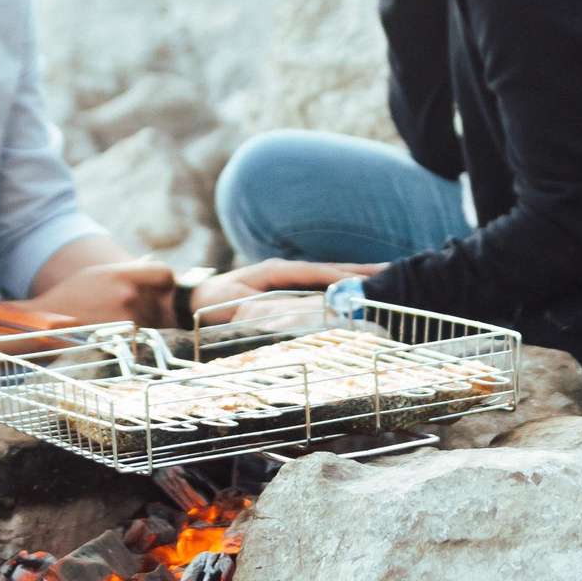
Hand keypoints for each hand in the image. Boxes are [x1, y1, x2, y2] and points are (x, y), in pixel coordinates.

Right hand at [25, 259, 174, 328]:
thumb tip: (151, 260)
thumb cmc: (76, 293)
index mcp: (122, 274)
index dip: (165, 279)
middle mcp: (129, 294)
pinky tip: (113, 322)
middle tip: (126, 301)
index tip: (160, 284)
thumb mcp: (101, 274)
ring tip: (114, 311)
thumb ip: (129, 269)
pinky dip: (133, 326)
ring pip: (151, 314)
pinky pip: (140, 328)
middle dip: (149, 298)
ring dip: (141, 314)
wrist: (52, 318)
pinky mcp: (123, 334)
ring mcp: (128, 316)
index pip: (164, 273)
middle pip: (157, 296)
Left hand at [191, 259, 376, 322]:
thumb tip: (293, 311)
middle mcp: (284, 270)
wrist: (190, 300)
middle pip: (329, 269)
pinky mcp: (284, 285)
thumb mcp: (237, 305)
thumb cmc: (211, 305)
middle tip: (391, 273)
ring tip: (382, 278)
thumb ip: (267, 307)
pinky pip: (317, 283)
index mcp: (277, 271)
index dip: (347, 274)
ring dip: (353, 276)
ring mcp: (285, 277)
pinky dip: (338, 284)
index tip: (373, 277)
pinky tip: (353, 290)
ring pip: (326, 275)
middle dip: (360, 271)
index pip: (320, 272)